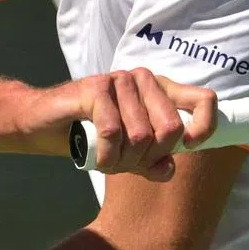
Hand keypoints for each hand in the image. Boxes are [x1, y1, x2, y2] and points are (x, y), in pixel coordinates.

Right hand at [21, 68, 217, 177]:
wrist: (43, 126)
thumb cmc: (90, 137)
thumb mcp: (127, 155)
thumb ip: (152, 163)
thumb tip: (169, 169)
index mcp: (161, 92)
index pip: (205, 100)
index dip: (204, 127)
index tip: (187, 147)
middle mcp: (145, 80)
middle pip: (171, 128)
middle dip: (149, 156)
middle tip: (127, 160)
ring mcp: (121, 81)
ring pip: (141, 135)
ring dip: (122, 160)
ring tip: (106, 157)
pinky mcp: (97, 87)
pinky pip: (113, 132)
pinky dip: (105, 155)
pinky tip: (95, 156)